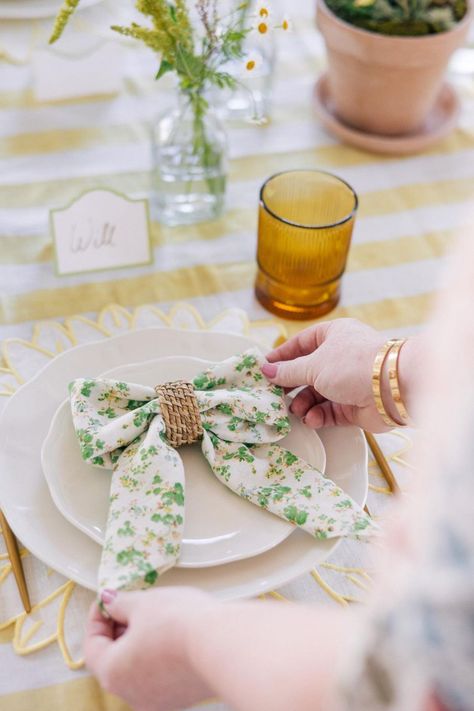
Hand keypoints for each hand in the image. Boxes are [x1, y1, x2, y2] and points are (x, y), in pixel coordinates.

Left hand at [84, 587, 214, 710]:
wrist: (225, 644)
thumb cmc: (179, 623)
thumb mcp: (143, 603)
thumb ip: (120, 603)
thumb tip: (109, 601)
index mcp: (113, 673)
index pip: (92, 646)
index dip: (97, 618)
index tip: (107, 600)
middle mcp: (132, 694)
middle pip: (115, 659)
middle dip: (120, 629)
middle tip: (131, 604)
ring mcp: (159, 700)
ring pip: (139, 667)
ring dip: (140, 641)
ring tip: (155, 615)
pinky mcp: (182, 696)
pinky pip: (161, 673)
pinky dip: (159, 653)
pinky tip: (173, 632)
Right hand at [262, 318, 403, 431]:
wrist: (392, 388)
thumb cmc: (353, 365)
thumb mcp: (313, 365)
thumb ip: (288, 371)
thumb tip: (266, 370)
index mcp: (334, 335)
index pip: (301, 343)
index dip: (282, 356)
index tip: (264, 368)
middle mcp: (341, 357)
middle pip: (308, 371)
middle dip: (292, 385)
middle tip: (276, 396)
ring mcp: (349, 382)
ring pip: (317, 394)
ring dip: (304, 403)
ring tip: (296, 410)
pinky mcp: (355, 404)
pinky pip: (330, 410)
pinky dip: (319, 415)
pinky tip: (312, 419)